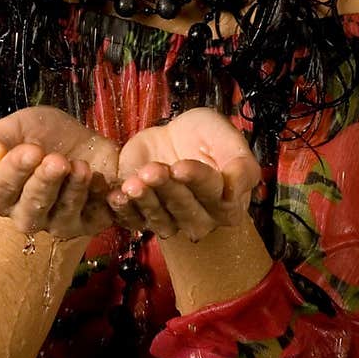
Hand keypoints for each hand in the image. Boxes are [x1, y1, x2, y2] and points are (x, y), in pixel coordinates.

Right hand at [0, 107, 118, 238]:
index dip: (14, 172)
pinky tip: (114, 191)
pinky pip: (97, 221)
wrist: (81, 139)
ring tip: (81, 167)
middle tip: (57, 160)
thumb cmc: (40, 136)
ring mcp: (59, 223)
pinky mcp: (91, 223)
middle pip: (31, 210)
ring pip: (63, 217)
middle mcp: (27, 215)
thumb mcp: (12, 129)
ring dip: (73, 191)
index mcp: (1, 195)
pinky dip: (109, 207)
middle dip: (45, 183)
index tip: (31, 150)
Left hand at [110, 109, 260, 240]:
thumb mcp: (227, 138)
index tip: (181, 166)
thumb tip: (235, 193)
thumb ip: (241, 165)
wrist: (172, 136)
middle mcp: (202, 218)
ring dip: (145, 200)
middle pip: (185, 209)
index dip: (197, 181)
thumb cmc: (203, 137)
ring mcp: (172, 221)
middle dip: (167, 188)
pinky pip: (134, 221)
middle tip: (153, 169)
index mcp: (229, 203)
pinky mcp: (144, 217)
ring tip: (133, 182)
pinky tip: (118, 196)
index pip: (215, 196)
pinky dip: (124, 210)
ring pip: (160, 218)